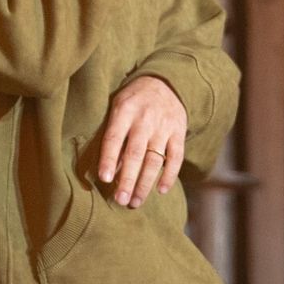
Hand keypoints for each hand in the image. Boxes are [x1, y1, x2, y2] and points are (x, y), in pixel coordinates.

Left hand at [97, 76, 185, 207]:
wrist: (164, 82)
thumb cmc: (133, 101)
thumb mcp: (118, 108)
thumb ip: (114, 135)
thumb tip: (111, 171)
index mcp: (124, 111)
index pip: (114, 138)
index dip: (108, 159)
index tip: (104, 179)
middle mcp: (145, 119)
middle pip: (135, 154)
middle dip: (128, 180)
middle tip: (120, 200)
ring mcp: (164, 126)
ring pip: (154, 160)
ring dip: (145, 184)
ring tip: (135, 201)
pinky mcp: (178, 132)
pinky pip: (175, 157)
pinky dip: (169, 175)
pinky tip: (161, 190)